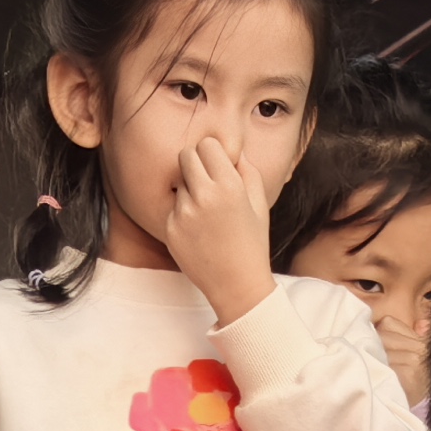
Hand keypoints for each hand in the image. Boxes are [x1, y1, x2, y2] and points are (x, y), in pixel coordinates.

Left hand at [163, 132, 277, 324]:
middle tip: (207, 181)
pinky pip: (173, 207)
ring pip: (179, 183)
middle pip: (186, 155)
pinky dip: (183, 214)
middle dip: (196, 163)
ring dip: (190, 191)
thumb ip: (246, 169)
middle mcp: (204, 197)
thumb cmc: (252, 241)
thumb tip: (231, 149)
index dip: (213, 153)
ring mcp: (183, 214)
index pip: (207, 145)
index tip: (218, 166)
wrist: (237, 285)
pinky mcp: (170, 229)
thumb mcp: (259, 202)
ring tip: (207, 215)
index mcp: (229, 186)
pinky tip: (199, 232)